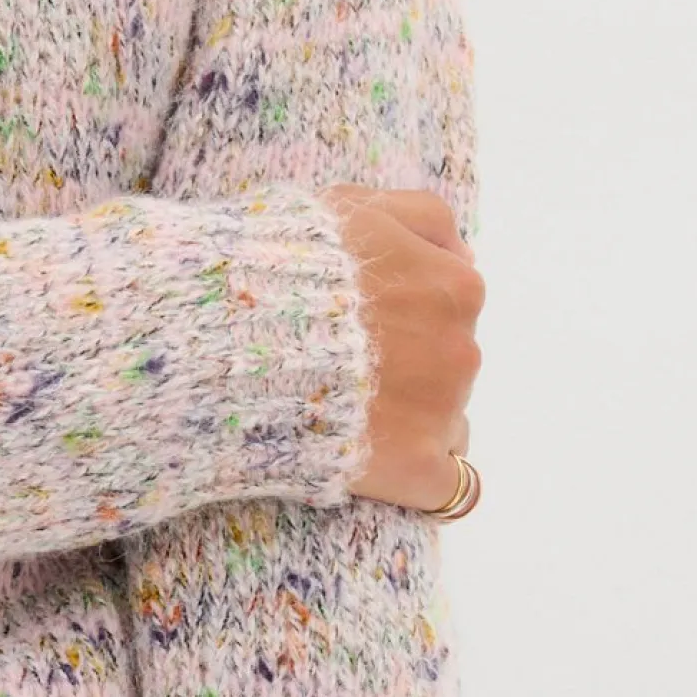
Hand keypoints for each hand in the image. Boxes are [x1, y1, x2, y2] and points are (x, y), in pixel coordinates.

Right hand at [317, 184, 484, 514]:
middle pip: (449, 367)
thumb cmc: (285, 267)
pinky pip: (448, 488)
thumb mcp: (354, 208)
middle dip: (409, 372)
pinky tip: (385, 471)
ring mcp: (443, 412)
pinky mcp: (416, 469)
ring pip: (447, 423)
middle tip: (343, 375)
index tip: (361, 332)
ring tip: (345, 419)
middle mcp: (463, 349)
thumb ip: (422, 219)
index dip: (406, 321)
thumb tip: (465, 255)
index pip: (452, 310)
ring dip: (409, 423)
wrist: (232, 340)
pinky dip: (420, 480)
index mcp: (455, 287)